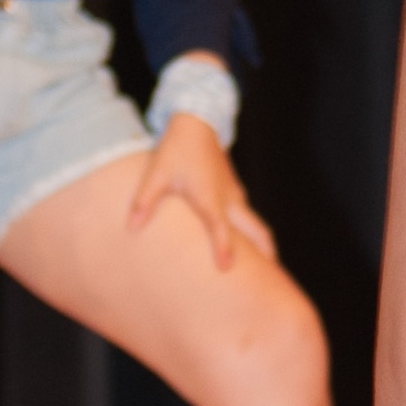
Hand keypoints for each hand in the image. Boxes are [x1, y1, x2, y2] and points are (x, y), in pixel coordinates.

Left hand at [130, 113, 276, 270]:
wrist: (197, 123)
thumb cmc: (177, 150)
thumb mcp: (156, 174)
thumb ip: (144, 202)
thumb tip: (132, 227)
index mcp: (210, 199)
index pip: (221, 229)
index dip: (225, 249)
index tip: (227, 269)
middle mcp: (229, 200)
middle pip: (258, 231)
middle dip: (267, 255)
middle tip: (273, 282)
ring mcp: (234, 195)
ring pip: (255, 225)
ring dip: (262, 246)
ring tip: (263, 273)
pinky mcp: (233, 191)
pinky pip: (248, 218)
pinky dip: (252, 235)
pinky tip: (245, 247)